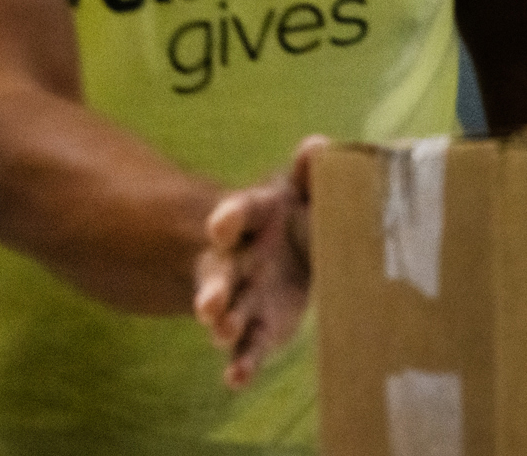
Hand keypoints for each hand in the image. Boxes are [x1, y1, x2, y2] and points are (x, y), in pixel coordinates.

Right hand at [194, 134, 327, 388]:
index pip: (239, 212)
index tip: (222, 223)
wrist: (285, 251)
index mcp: (253, 216)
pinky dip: (240, 364)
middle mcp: (239, 257)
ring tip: (222, 333)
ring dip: (222, 323)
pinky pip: (245, 348)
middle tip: (208, 305)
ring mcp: (242, 294)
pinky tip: (235, 380)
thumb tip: (318, 145)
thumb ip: (310, 173)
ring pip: (226, 311)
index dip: (231, 217)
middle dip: (213, 288)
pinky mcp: (256, 327)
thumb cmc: (296, 214)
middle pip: (220, 271)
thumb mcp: (303, 191)